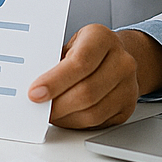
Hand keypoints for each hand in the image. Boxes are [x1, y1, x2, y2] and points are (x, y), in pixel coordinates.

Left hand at [27, 25, 161, 129]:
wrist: (118, 56)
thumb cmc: (87, 49)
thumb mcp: (70, 44)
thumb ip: (55, 62)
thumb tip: (33, 85)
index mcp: (102, 38)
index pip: (79, 63)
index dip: (55, 81)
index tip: (34, 93)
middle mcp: (121, 61)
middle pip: (87, 91)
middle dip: (57, 104)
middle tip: (37, 108)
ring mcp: (128, 85)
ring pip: (93, 112)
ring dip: (65, 117)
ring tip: (49, 113)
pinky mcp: (128, 106)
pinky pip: (98, 122)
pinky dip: (76, 122)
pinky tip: (64, 116)